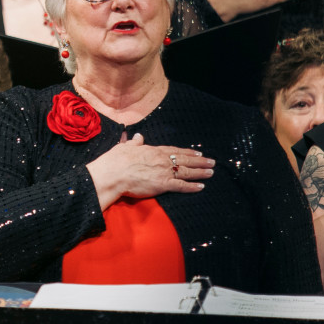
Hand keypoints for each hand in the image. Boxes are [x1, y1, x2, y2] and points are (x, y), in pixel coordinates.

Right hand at [85, 133, 212, 206]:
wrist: (112, 174)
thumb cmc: (115, 161)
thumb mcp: (124, 147)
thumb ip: (134, 142)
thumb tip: (138, 136)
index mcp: (153, 150)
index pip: (175, 150)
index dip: (187, 152)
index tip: (197, 152)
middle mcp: (162, 160)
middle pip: (185, 160)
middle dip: (200, 161)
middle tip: (211, 162)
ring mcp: (164, 172)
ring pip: (186, 171)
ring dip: (200, 172)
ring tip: (211, 172)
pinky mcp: (163, 184)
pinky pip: (181, 186)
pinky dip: (192, 186)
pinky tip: (201, 186)